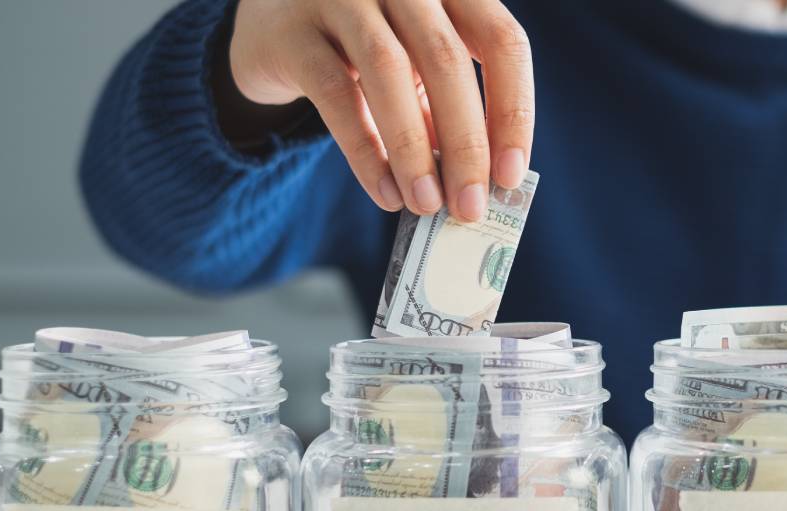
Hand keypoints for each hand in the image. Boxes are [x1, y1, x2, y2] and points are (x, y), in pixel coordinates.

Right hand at [227, 0, 533, 220]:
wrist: (273, 26)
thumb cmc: (364, 51)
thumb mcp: (417, 70)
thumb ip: (446, 111)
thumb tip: (480, 185)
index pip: (502, 40)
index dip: (513, 110)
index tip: (511, 176)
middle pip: (447, 59)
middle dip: (466, 144)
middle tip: (471, 208)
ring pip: (390, 71)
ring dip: (415, 150)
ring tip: (427, 205)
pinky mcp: (293, 31)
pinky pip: (335, 93)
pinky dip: (365, 151)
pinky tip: (386, 194)